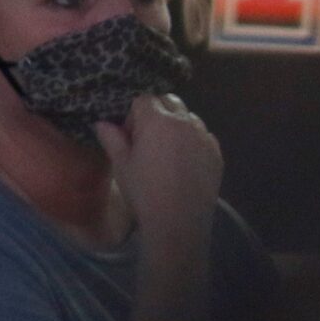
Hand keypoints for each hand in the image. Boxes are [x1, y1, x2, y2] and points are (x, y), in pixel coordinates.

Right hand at [94, 94, 221, 251]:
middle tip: (146, 140)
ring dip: (176, 125)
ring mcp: (205, 135)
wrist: (178, 220)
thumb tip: (102, 123)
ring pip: (188, 117)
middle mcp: (185, 121)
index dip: (133, 115)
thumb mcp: (121, 165)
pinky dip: (192, 140)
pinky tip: (182, 164)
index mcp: (159, 121)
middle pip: (169, 101)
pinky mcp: (217, 151)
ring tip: (165, 153)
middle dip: (156, 113)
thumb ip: (112, 139)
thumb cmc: (143, 191)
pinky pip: (202, 135)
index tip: (130, 137)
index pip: (144, 100)